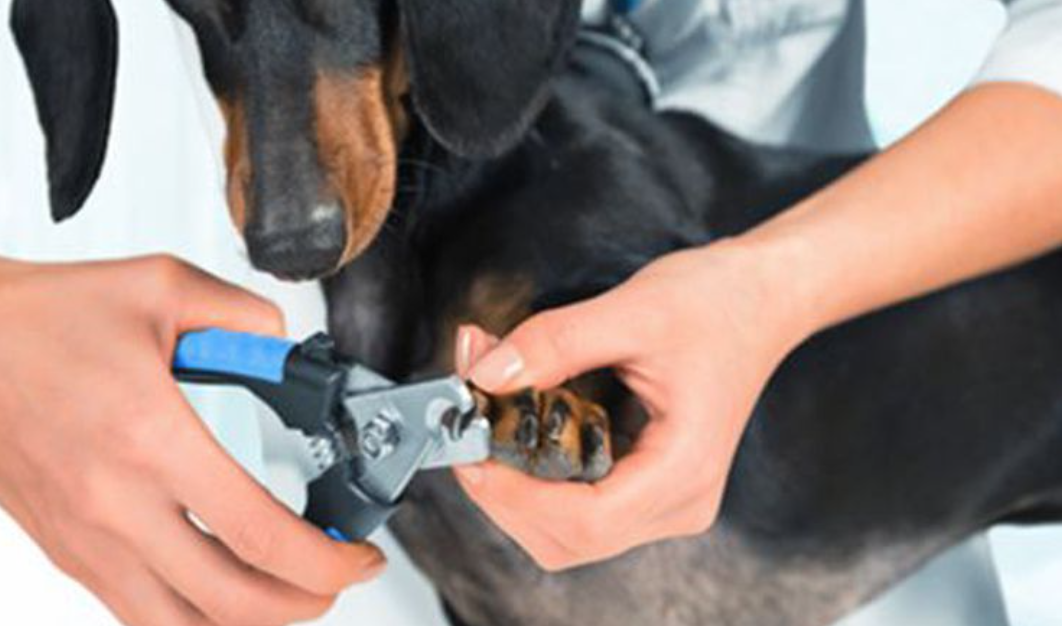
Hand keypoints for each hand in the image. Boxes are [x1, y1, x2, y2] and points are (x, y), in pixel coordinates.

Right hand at [0, 255, 384, 625]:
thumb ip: (245, 318)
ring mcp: (86, 538)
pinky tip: (221, 589)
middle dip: (306, 601)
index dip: (327, 561)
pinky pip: (137, 612)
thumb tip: (286, 349)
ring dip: (251, 621)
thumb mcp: (164, 287)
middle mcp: (116, 503)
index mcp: (152, 438)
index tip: (358, 555)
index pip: (260, 534)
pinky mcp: (67, 548)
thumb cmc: (48, 318)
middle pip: (231, 603)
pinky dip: (193, 618)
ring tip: (288, 590)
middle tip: (336, 576)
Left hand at [452, 243, 809, 569]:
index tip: (472, 451)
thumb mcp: (632, 310)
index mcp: (685, 469)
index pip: (586, 521)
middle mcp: (679, 500)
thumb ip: (554, 344)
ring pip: (566, 531)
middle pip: (567, 539)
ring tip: (491, 421)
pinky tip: (519, 430)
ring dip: (515, 485)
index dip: (516, 496)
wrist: (761, 299)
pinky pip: (578, 505)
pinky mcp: (647, 484)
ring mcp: (664, 499)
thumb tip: (486, 375)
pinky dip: (535, 476)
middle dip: (505, 492)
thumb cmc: (719, 303)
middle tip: (469, 429)